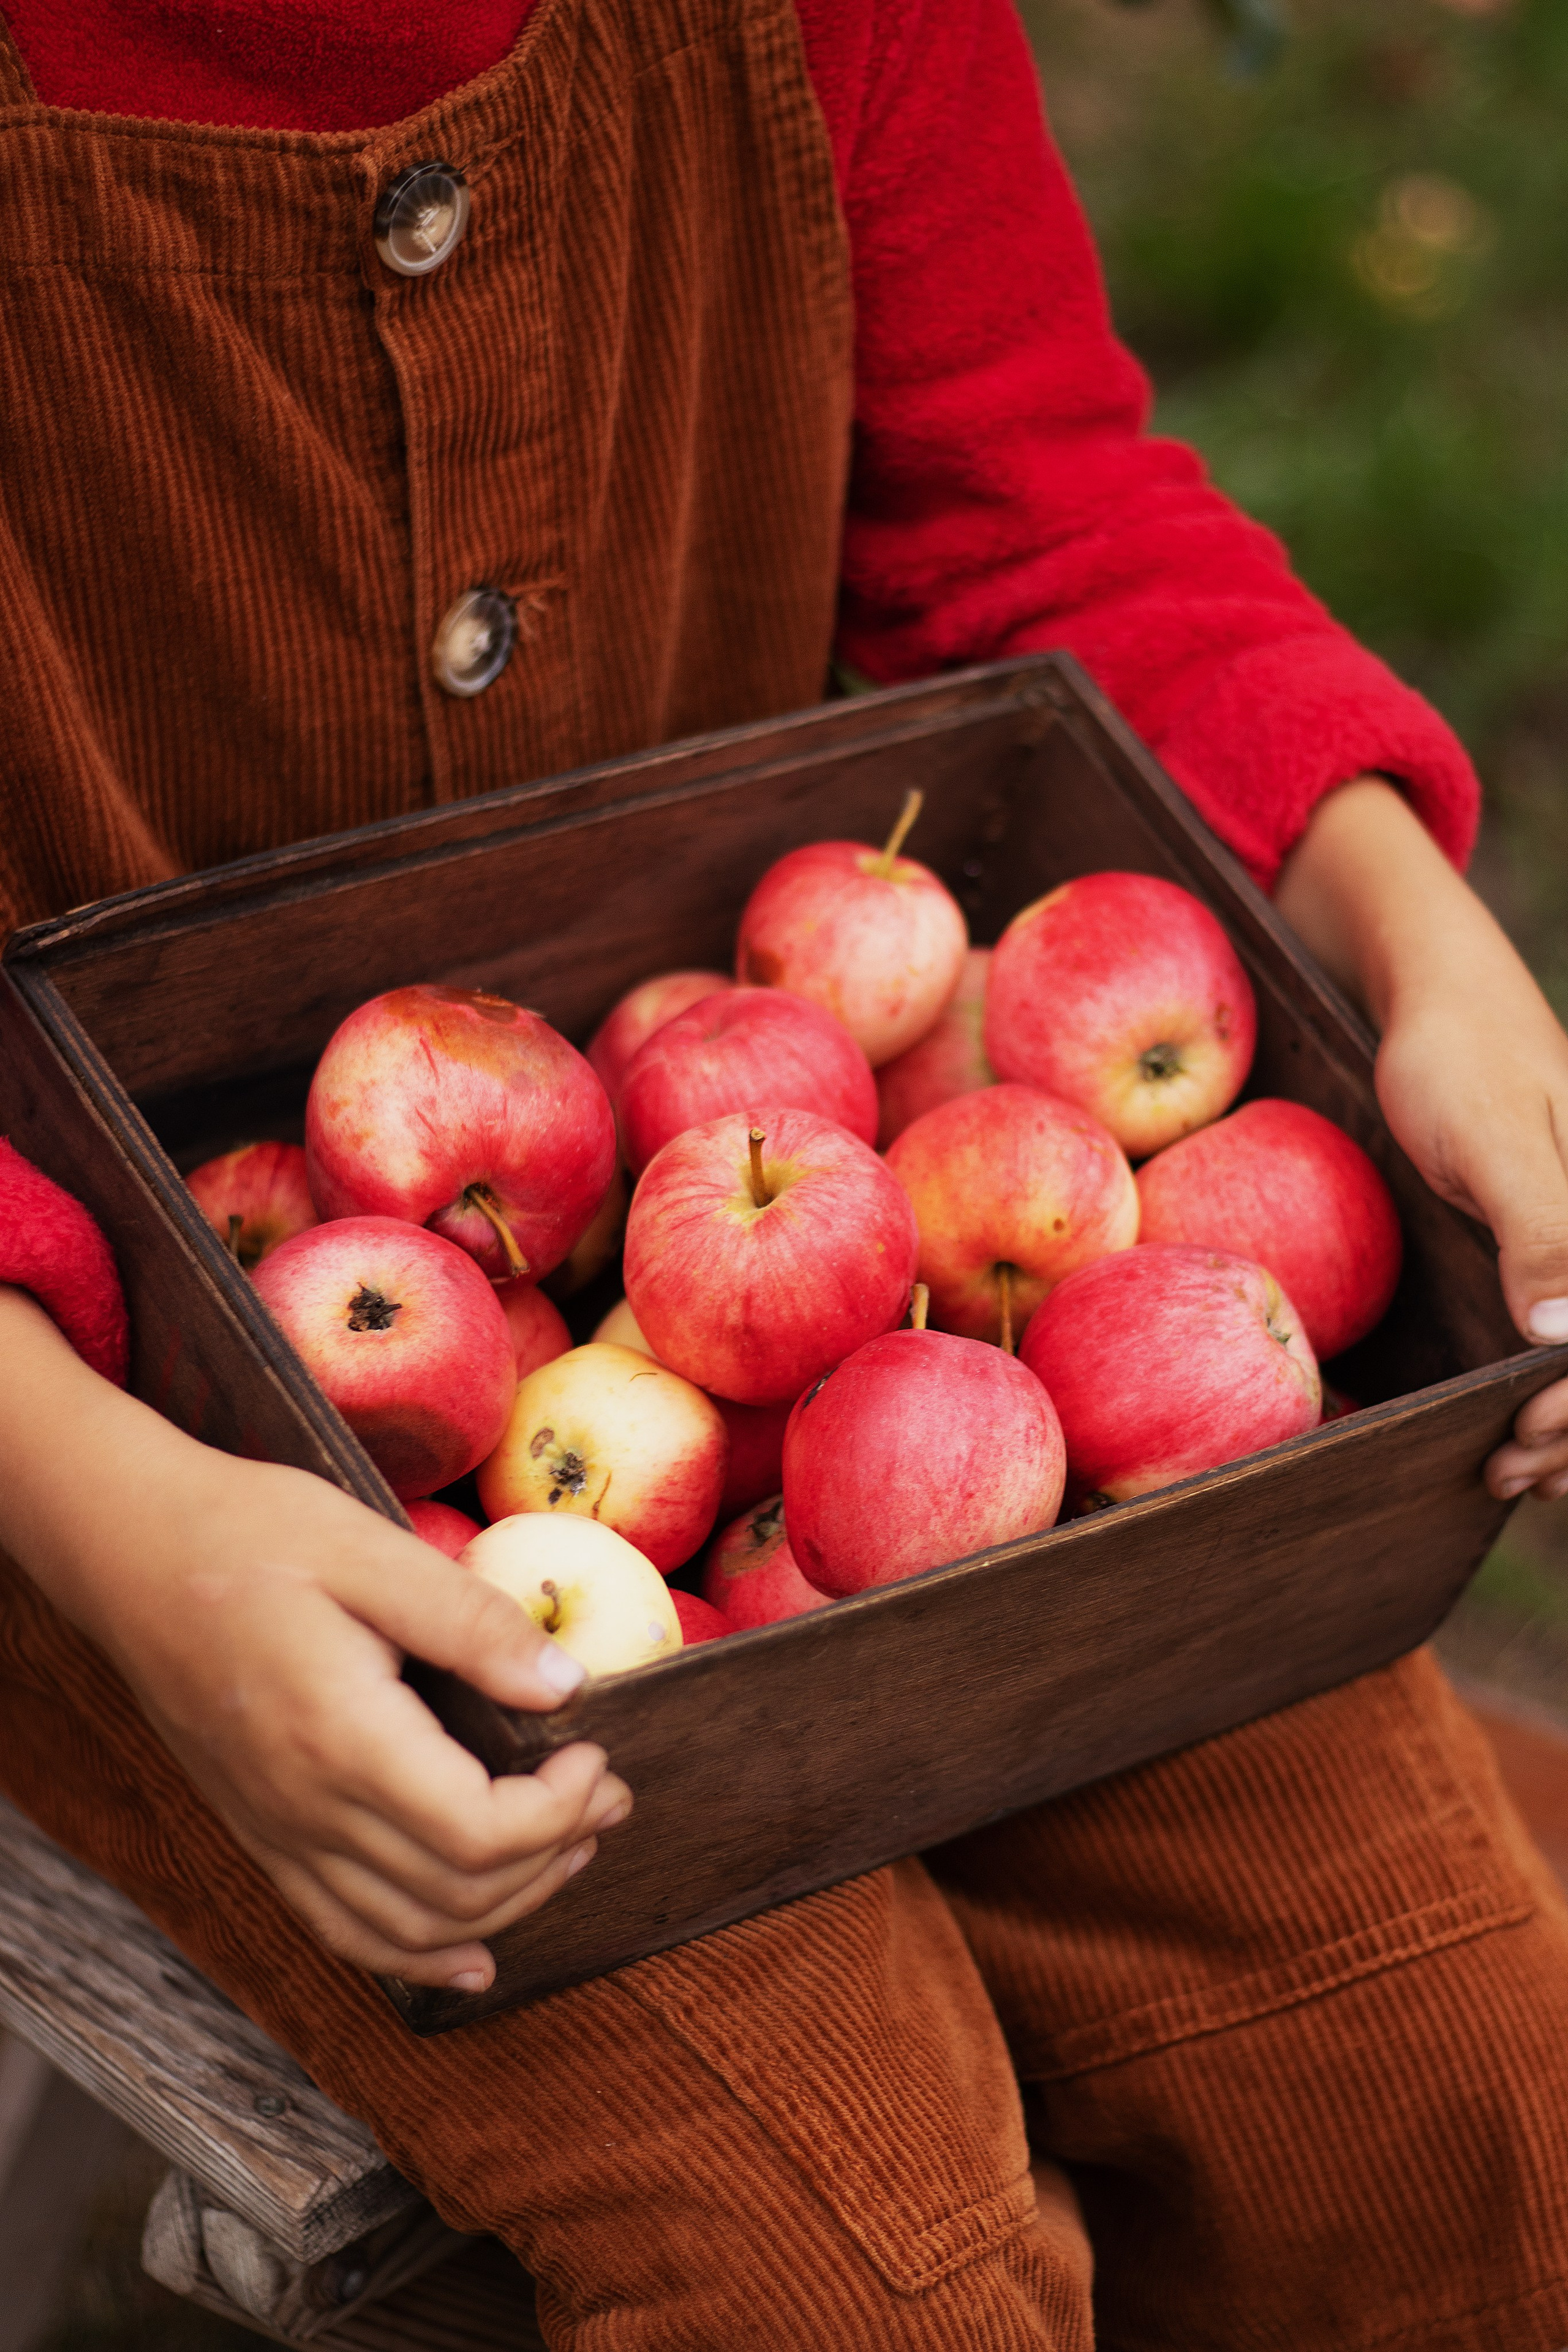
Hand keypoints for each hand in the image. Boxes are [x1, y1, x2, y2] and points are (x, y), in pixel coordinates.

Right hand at [0, 1291, 629, 1989]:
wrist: (134, 1553)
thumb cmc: (251, 1536)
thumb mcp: (370, 1549)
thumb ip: (472, 1623)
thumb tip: (562, 1686)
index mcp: (342, 1738)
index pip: (477, 1832)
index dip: (557, 1811)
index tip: (596, 1755)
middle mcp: (305, 1807)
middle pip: (456, 1890)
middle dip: (553, 1855)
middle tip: (609, 1796)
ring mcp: (278, 1830)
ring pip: (408, 1927)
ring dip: (503, 1908)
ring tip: (569, 1852)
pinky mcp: (263, 1832)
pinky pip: (343, 1928)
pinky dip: (415, 1956)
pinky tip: (470, 1959)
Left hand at [1275, 779, 1567, 1502]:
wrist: (1436, 1004)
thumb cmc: (1462, 1057)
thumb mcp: (1492, 1136)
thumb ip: (1539, 1227)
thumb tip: (1564, 1335)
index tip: (1526, 1438)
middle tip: (1505, 1468)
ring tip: (1505, 1468)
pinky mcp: (1561, 1253)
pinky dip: (1553, 1396)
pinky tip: (1509, 1433)